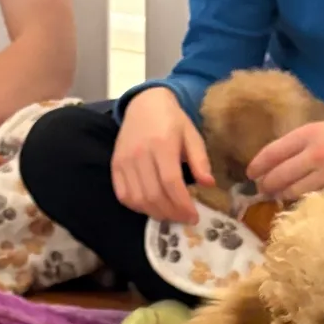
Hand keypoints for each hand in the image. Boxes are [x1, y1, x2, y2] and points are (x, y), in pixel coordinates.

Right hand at [113, 86, 213, 224]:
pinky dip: (137, 207)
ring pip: (138, 199)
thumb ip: (200, 160)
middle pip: (154, 195)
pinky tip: (151, 208)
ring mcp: (125, 160)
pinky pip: (123, 195)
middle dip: (171, 213)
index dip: (183, 205)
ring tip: (170, 214)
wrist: (144, 104)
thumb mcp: (192, 135)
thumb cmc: (172, 121)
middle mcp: (140, 153)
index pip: (171, 183)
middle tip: (184, 218)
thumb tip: (209, 184)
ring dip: (155, 213)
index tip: (194, 217)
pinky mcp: (115, 165)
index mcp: (162, 144)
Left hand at [248, 117, 323, 200]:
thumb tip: (268, 167)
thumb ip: (295, 146)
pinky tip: (298, 201)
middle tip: (263, 189)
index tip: (250, 174)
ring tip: (278, 195)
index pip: (273, 152)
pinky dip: (302, 202)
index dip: (257, 166)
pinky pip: (312, 201)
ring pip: (293, 192)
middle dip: (267, 185)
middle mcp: (316, 154)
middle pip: (279, 176)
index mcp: (308, 134)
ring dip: (282, 196)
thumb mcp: (318, 130)